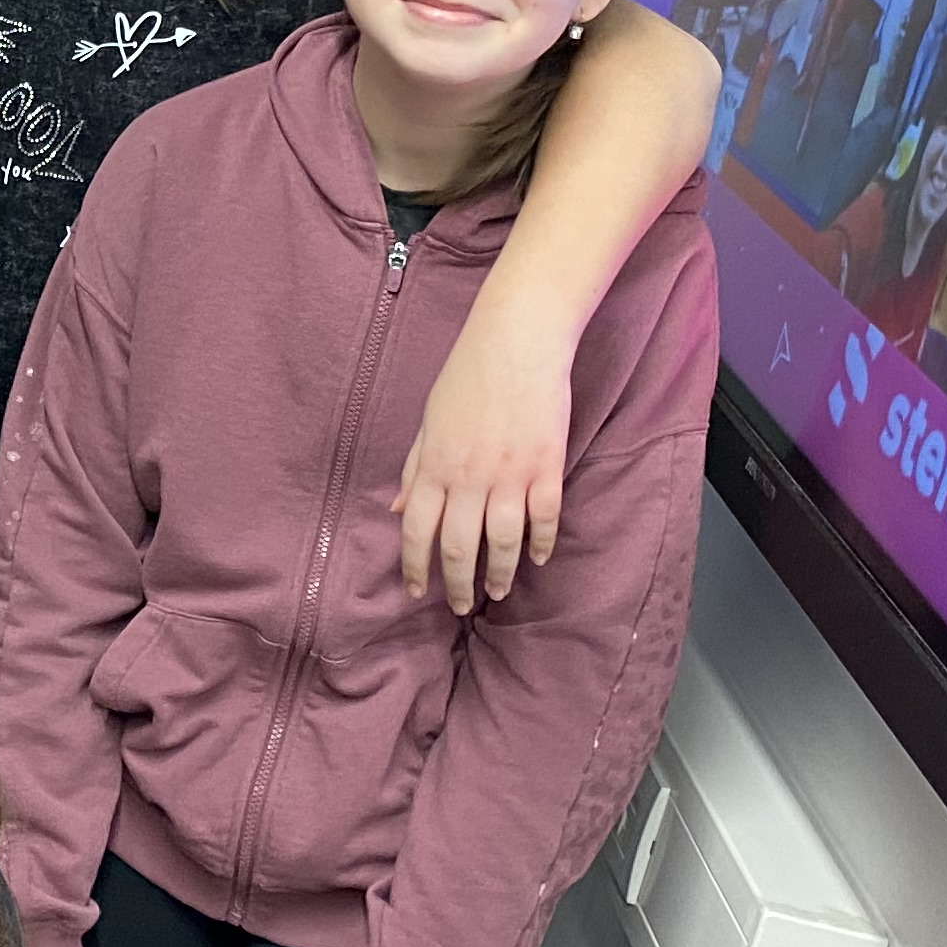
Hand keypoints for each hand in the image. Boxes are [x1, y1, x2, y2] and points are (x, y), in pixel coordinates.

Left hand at [393, 293, 573, 608]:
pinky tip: (537, 559)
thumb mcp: (428, 421)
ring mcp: (511, 475)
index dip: (414, 568)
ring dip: (501, 574)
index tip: (415, 592)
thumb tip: (399, 511)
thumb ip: (415, 469)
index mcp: (435, 466)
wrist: (517, 341)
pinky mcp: (547, 467)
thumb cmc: (466, 376)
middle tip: (458, 605)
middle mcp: (470, 477)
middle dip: (456, 584)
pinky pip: (545, 519)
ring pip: (504, 542)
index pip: (417, 532)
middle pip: (460, 548)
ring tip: (498, 591)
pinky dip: (542, 544)